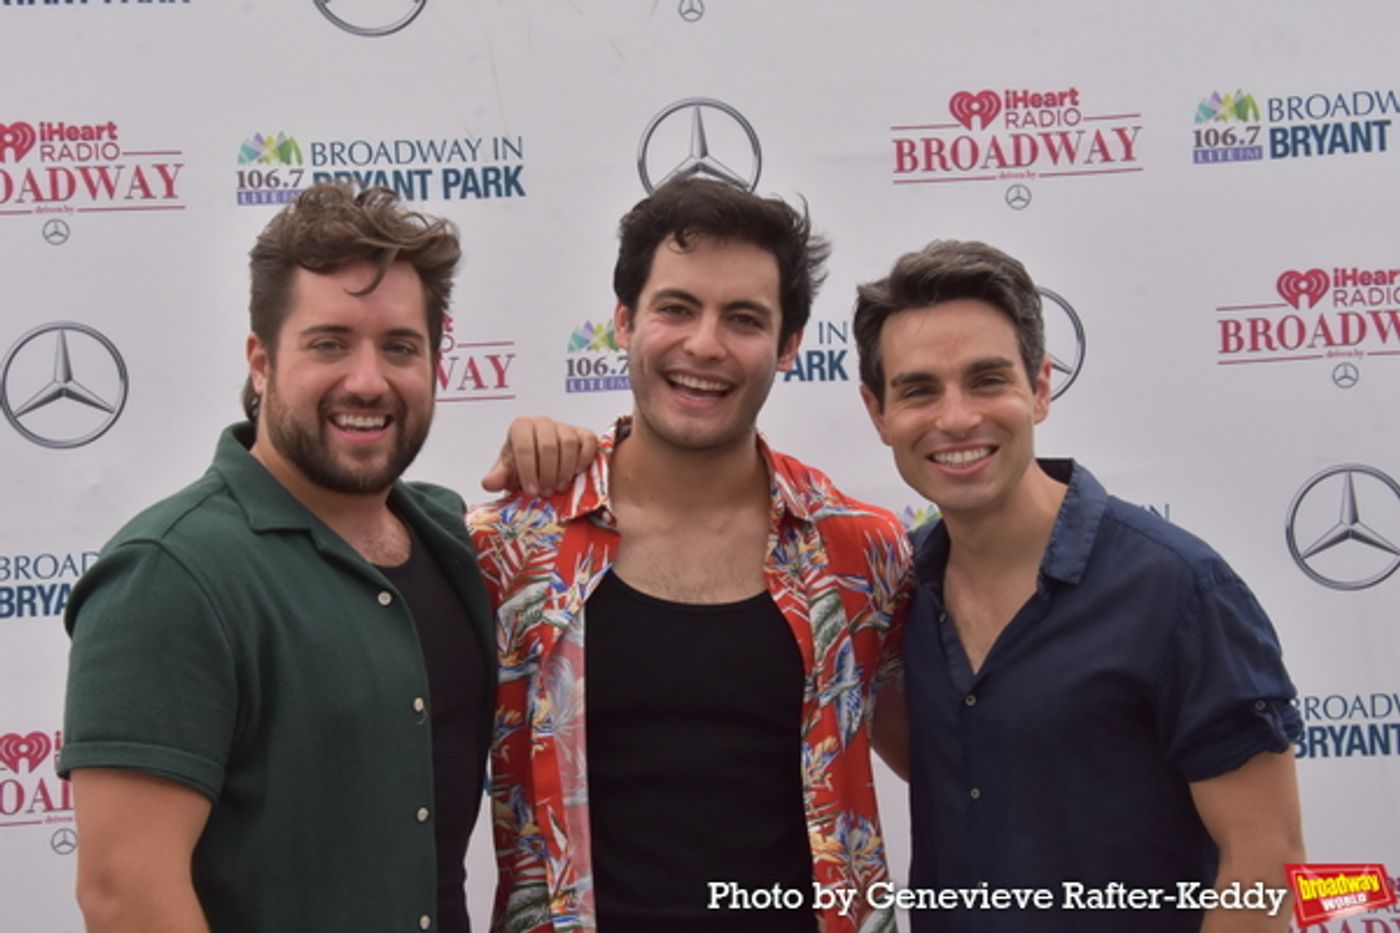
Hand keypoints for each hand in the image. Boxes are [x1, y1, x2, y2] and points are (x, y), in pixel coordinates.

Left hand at [480, 417, 598, 496]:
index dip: (528, 471)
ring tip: (559, 487)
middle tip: (546, 493)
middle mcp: (543, 422)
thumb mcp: (509, 471)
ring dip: (565, 470)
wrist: (541, 460)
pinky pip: (588, 441)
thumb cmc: (524, 464)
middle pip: (548, 446)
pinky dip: (584, 459)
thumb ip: (500, 476)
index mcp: (521, 427)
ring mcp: (564, 426)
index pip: (524, 446)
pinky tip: (576, 474)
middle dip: (547, 474)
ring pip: (568, 443)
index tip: (531, 492)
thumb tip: (489, 483)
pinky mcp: (583, 433)